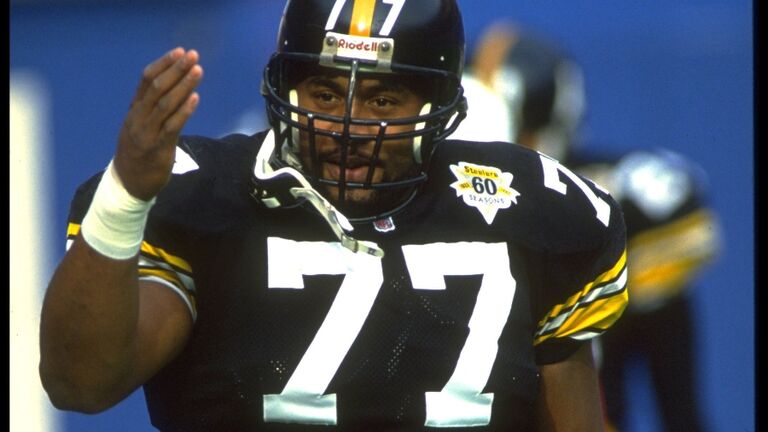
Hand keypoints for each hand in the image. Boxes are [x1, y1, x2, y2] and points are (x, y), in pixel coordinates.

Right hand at [114, 47, 203, 200]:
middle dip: (176, 70)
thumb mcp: (139, 126)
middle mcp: (138, 118)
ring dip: (183, 85)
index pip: (146, 80)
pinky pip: (172, 126)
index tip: (179, 51)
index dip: (163, 64)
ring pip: (165, 104)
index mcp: (134, 110)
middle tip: (193, 55)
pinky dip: (184, 111)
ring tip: (198, 71)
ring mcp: (147, 132)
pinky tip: (195, 98)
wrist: (128, 184)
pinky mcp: (158, 148)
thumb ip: (150, 109)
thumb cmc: (138, 153)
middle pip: (157, 87)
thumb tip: (170, 87)